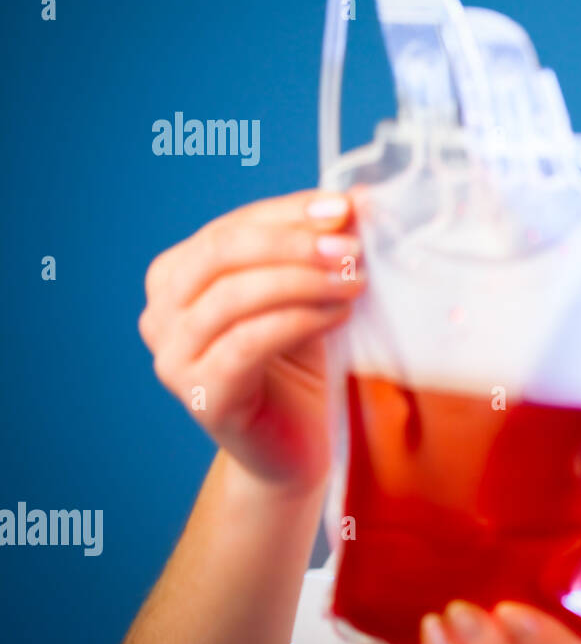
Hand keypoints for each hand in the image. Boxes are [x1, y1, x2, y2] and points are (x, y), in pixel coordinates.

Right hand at [139, 189, 365, 489]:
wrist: (295, 446)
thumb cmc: (299, 364)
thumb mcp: (307, 294)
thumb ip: (318, 248)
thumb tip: (354, 198)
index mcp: (178, 276)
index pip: (232, 226)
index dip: (290, 211)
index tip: (345, 206)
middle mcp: (162, 313)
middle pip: (223, 253)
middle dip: (293, 242)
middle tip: (351, 247)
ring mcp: (174, 357)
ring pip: (234, 296)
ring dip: (303, 281)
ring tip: (354, 281)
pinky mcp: (202, 395)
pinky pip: (247, 343)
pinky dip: (298, 320)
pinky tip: (338, 313)